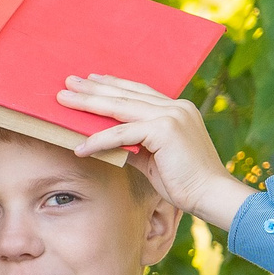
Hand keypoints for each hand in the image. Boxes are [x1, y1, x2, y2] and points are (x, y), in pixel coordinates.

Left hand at [63, 74, 253, 228]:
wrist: (210, 194)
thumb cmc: (182, 181)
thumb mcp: (152, 158)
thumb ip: (132, 146)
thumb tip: (106, 144)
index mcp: (177, 109)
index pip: (138, 92)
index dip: (113, 85)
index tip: (91, 79)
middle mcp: (175, 107)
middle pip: (126, 94)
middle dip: (94, 88)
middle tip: (68, 82)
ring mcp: (172, 115)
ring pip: (120, 107)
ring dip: (89, 103)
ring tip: (63, 100)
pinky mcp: (165, 130)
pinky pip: (122, 134)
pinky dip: (99, 140)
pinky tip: (79, 147)